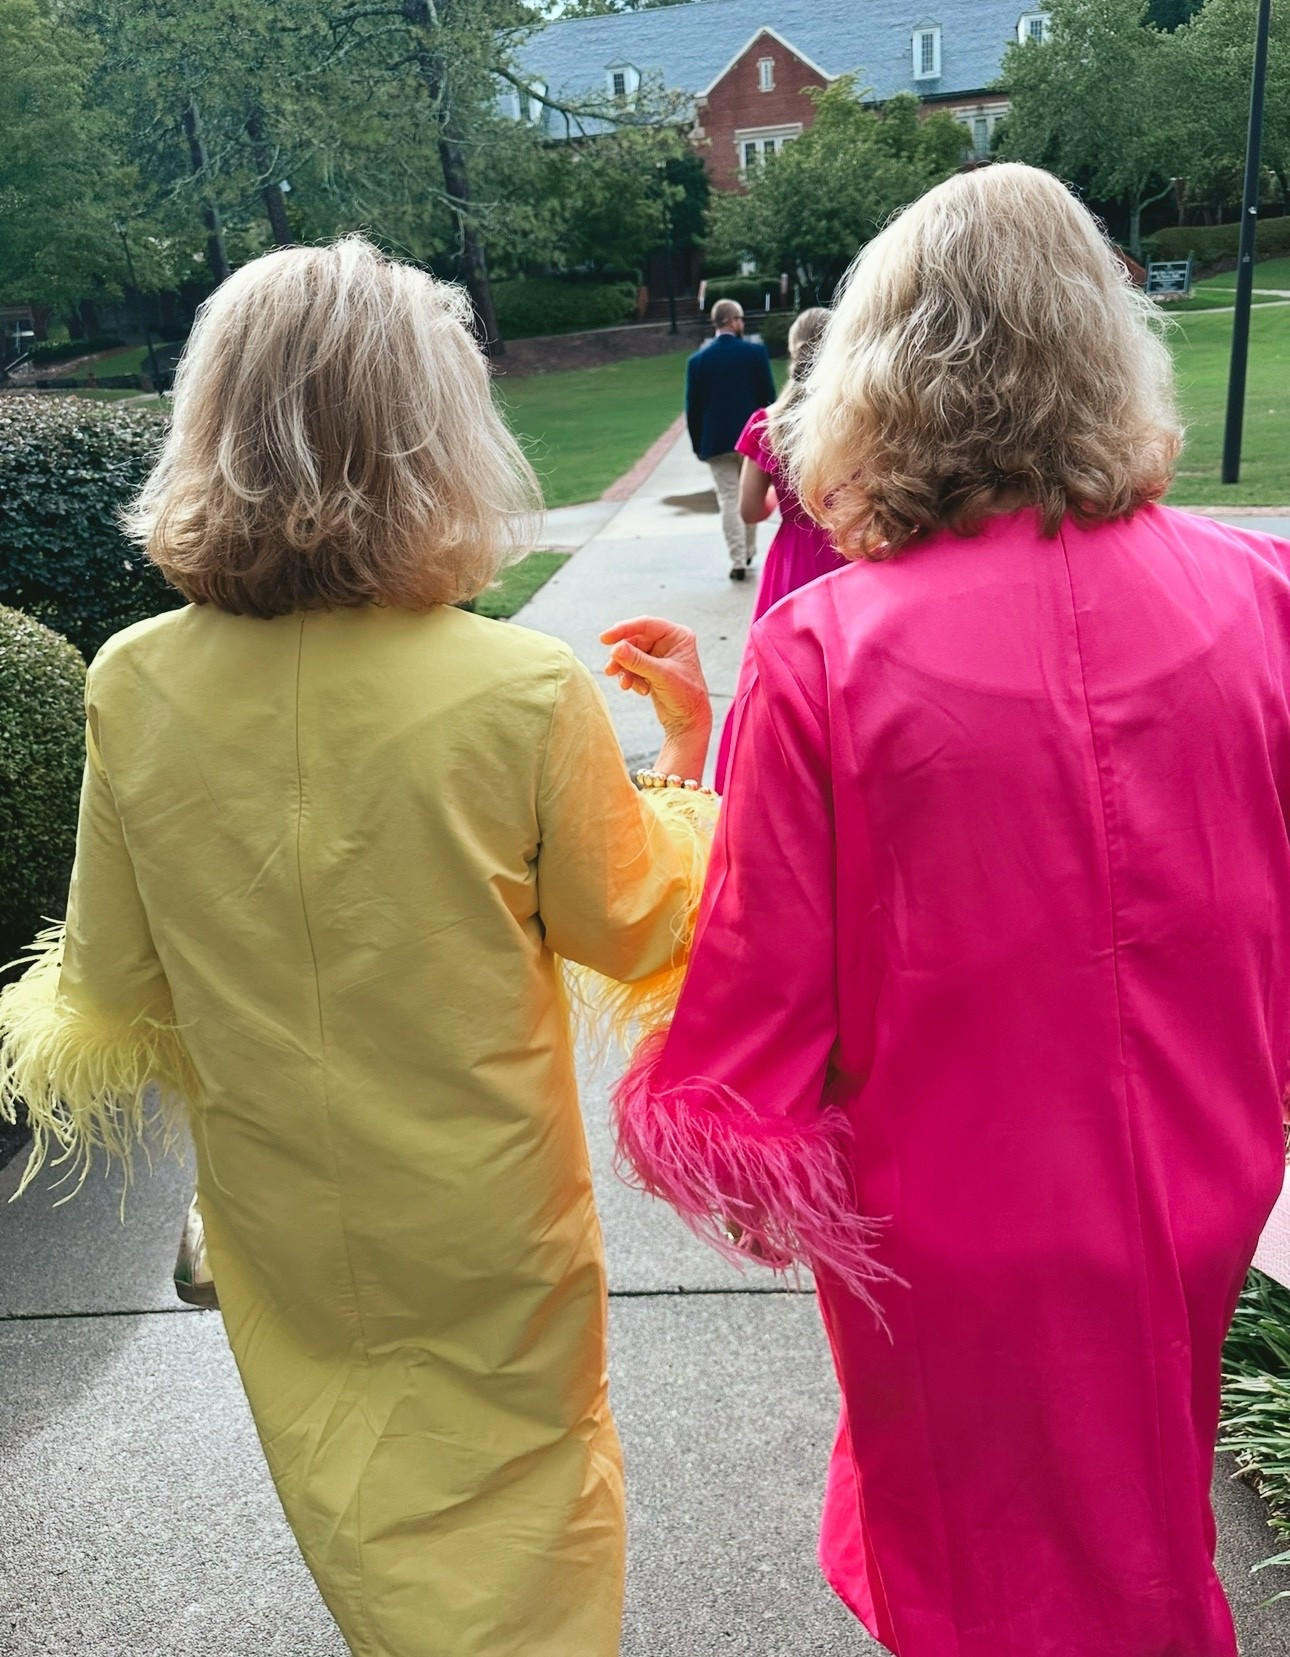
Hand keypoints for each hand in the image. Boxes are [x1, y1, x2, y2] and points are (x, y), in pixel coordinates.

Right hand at [600, 617, 710, 739]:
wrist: (689, 722)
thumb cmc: (685, 697)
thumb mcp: (661, 676)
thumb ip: (637, 661)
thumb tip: (616, 648)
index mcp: (678, 636)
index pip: (646, 625)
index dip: (623, 630)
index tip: (604, 639)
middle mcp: (669, 643)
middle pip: (635, 640)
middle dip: (622, 657)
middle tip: (610, 670)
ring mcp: (659, 657)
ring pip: (631, 655)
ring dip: (624, 669)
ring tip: (624, 684)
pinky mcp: (651, 670)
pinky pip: (632, 667)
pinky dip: (631, 678)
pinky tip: (638, 690)